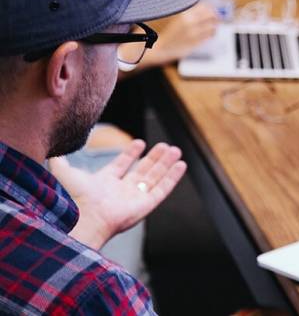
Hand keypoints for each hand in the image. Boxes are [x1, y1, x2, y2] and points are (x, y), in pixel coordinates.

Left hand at [49, 140, 186, 249]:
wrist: (82, 219)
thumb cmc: (71, 199)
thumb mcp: (63, 172)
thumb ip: (60, 159)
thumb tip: (53, 146)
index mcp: (103, 184)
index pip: (121, 167)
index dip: (130, 154)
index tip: (140, 143)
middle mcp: (120, 192)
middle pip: (142, 171)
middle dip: (154, 158)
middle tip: (164, 146)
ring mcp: (134, 199)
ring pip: (154, 178)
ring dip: (165, 164)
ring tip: (175, 150)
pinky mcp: (146, 206)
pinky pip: (162, 189)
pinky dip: (173, 177)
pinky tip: (181, 165)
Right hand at [145, 2, 218, 66]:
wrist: (161, 46)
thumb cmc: (170, 32)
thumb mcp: (178, 17)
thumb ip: (191, 12)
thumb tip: (207, 8)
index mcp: (184, 13)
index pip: (205, 7)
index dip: (211, 8)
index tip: (212, 10)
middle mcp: (189, 22)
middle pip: (212, 15)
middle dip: (216, 16)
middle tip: (216, 18)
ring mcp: (193, 33)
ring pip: (213, 26)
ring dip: (215, 25)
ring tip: (213, 26)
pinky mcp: (195, 42)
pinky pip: (210, 36)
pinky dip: (212, 33)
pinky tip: (209, 33)